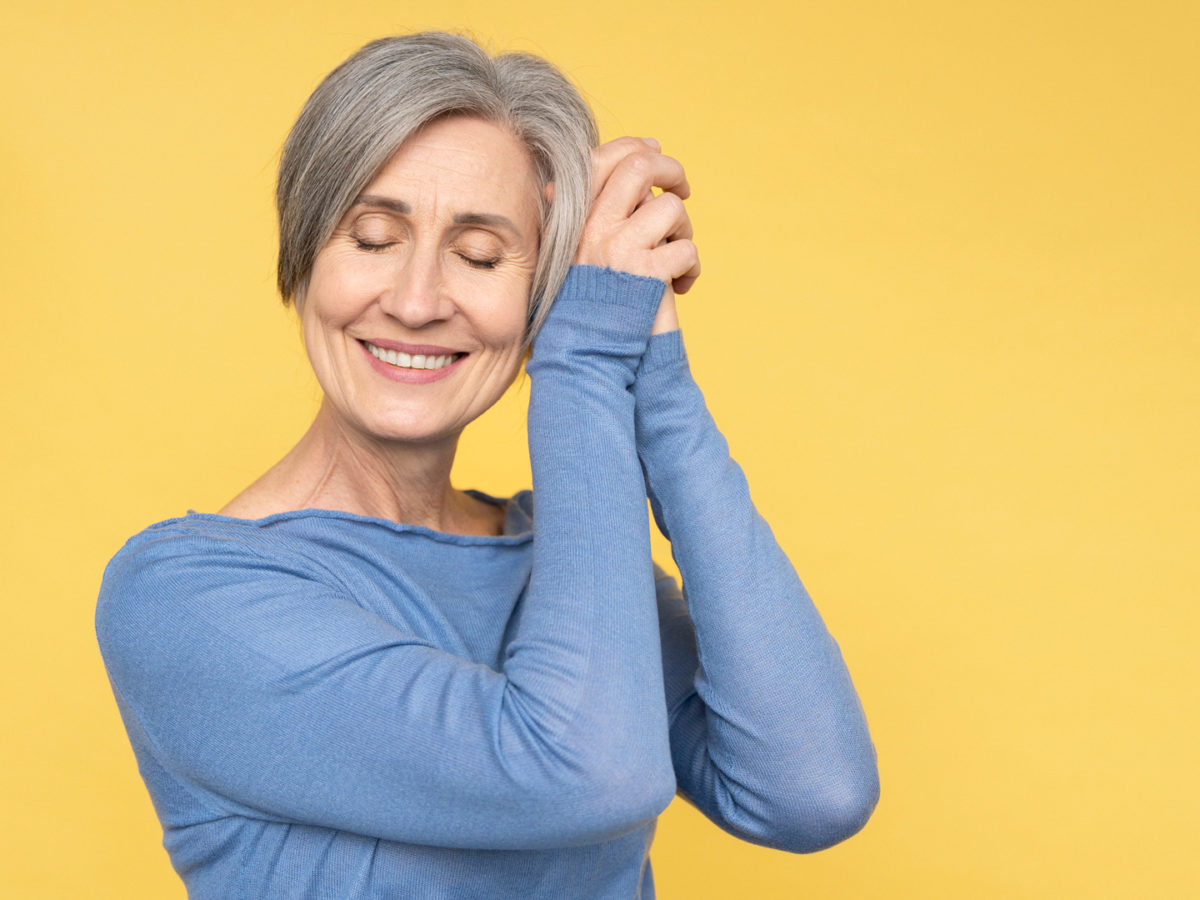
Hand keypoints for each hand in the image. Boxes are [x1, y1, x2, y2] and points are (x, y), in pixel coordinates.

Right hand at [575, 137, 699, 331]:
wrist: (585, 351)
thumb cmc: (590, 301)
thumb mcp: (582, 247)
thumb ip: (604, 206)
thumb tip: (644, 153)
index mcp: (575, 218)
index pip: (603, 159)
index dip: (636, 149)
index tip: (656, 153)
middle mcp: (592, 227)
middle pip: (638, 167)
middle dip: (670, 171)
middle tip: (683, 189)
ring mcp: (618, 249)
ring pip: (670, 208)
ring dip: (684, 230)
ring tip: (676, 257)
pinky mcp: (644, 274)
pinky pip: (685, 250)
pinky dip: (691, 269)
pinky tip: (680, 287)